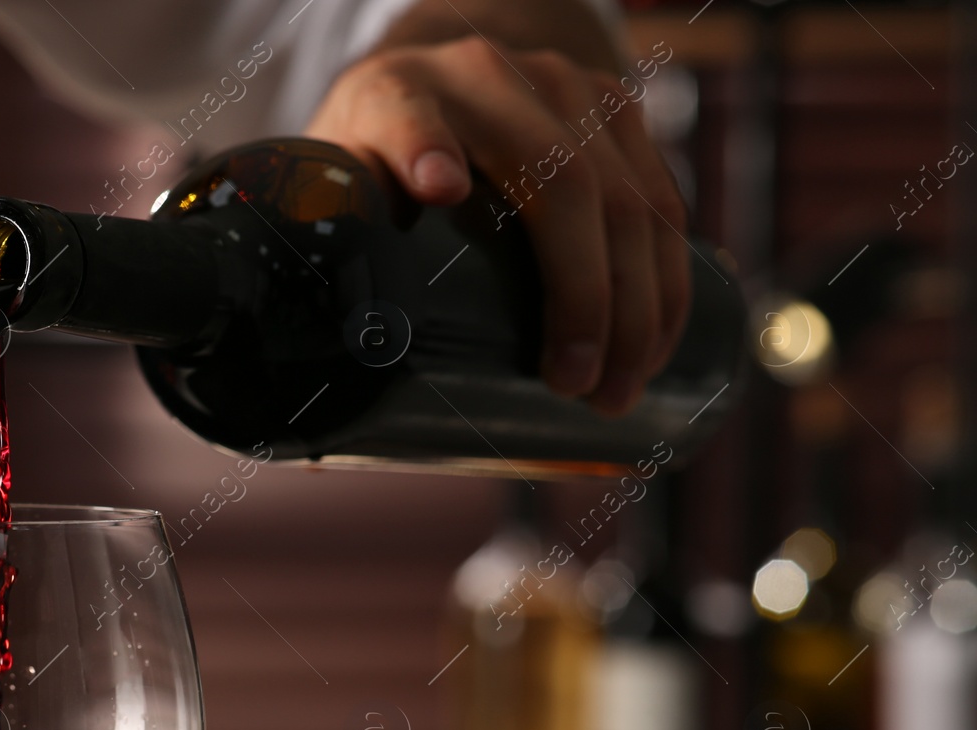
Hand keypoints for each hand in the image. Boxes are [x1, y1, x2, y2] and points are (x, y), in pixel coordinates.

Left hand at [305, 36, 689, 414]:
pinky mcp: (620, 110)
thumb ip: (334, 253)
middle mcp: (490, 75)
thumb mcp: (339, 188)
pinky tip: (654, 349)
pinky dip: (666, 284)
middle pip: (561, 180)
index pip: (406, 116)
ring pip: (631, 197)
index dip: (421, 145)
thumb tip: (329, 394)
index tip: (437, 189)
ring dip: (639, 306)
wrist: (439, 69)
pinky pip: (664, 201)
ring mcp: (568, 86)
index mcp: (399, 92)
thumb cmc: (376, 158)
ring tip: (617, 393)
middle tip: (574, 386)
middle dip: (582, 294)